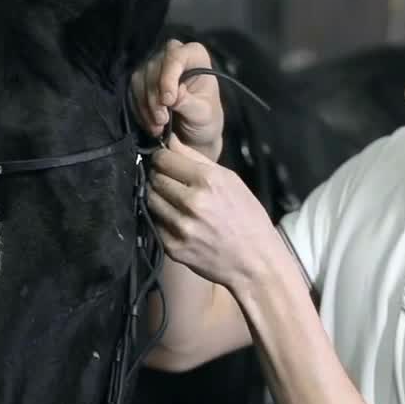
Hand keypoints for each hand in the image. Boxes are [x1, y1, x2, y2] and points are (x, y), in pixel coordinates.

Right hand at [130, 39, 223, 161]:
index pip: (176, 56)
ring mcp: (155, 66)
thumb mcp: (203, 114)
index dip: (168, 78)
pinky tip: (151, 125)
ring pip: (140, 79)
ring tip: (158, 127)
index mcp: (194, 55)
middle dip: (155, 98)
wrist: (195, 131)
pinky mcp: (142, 81)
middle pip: (154, 68)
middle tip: (162, 120)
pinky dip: (140, 111)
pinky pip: (133, 92)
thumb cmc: (205, 118)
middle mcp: (172, 55)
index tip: (169, 101)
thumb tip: (174, 95)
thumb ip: (189, 103)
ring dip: (146, 106)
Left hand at [147, 135, 280, 289]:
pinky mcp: (172, 246)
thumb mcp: (230, 180)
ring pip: (150, 199)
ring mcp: (180, 226)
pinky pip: (154, 223)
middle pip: (154, 178)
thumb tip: (170, 140)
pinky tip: (177, 220)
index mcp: (208, 180)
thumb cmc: (247, 218)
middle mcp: (192, 202)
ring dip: (158, 197)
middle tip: (172, 182)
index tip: (166, 162)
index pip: (164, 158)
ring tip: (174, 201)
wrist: (254, 263)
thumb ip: (197, 159)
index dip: (162, 158)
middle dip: (159, 176)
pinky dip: (161, 219)